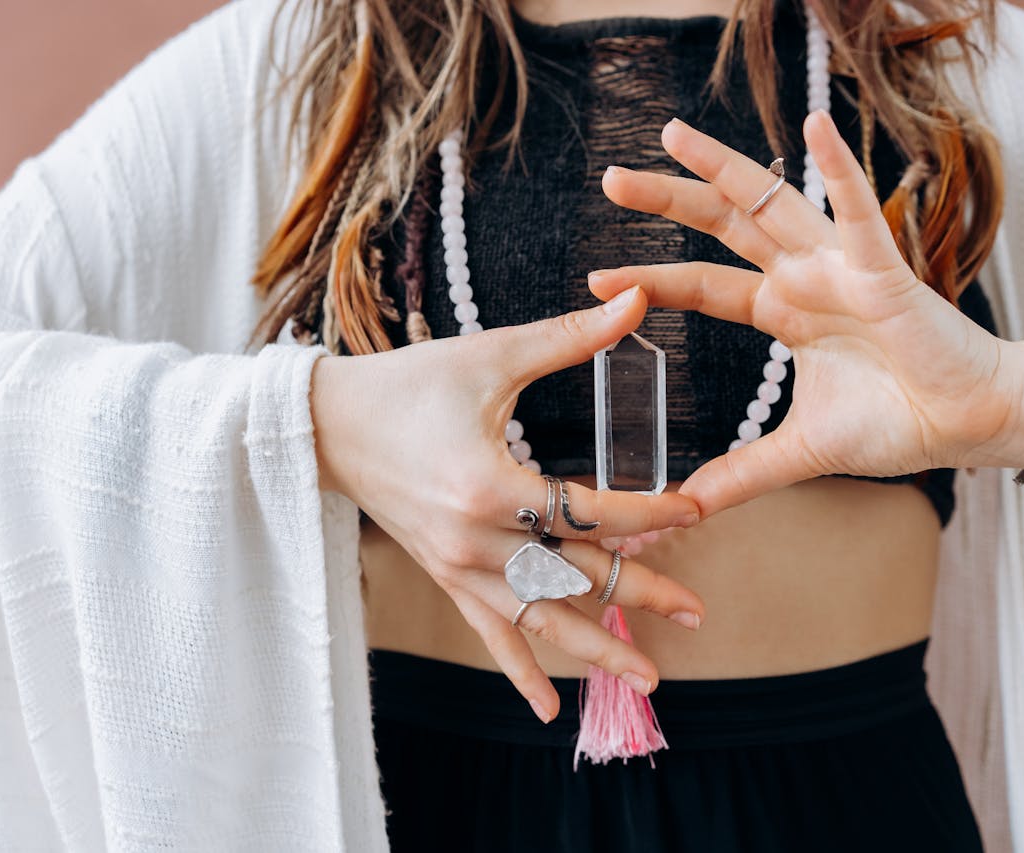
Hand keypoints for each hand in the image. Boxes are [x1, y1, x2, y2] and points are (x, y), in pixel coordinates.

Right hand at [309, 286, 705, 721]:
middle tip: (696, 613)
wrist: (327, 426)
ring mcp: (457, 569)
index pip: (589, 513)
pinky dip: (519, 671)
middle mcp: (475, 542)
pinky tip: (547, 710)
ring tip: (648, 676)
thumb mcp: (491, 356)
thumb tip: (637, 300)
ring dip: (594, 650)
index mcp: (490, 486)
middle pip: (574, 576)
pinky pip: (489, 634)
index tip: (696, 509)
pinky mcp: (445, 579)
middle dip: (640, 595)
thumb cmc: (408, 386)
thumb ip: (569, 339)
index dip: (648, 513)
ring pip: (539, 620)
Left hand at [590, 113, 1023, 517]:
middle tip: (611, 181)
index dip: (653, 280)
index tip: (594, 279)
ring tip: (671, 133)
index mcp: (785, 312)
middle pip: (723, 226)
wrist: (972, 425)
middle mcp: (805, 279)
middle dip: (668, 201)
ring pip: (772, 202)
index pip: (704, 286)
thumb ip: (744, 473)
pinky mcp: (884, 273)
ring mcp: (841, 268)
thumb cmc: (900, 423)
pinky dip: (838, 169)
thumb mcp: (803, 452)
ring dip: (722, 167)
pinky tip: (814, 124)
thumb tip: (687, 505)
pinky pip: (857, 215)